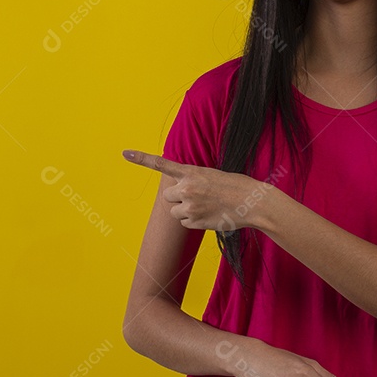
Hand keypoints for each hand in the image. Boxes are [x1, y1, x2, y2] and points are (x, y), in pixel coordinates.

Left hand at [121, 149, 264, 232]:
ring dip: (185, 211)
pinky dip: (193, 221)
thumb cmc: (235, 186)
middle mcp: (187, 188)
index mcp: (191, 172)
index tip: (125, 153)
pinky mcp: (194, 221)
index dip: (142, 159)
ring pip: (175, 212)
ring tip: (206, 207)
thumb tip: (180, 197)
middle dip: (178, 198)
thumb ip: (193, 181)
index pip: (162, 164)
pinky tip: (209, 215)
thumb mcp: (212, 175)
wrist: (251, 202)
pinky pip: (184, 223)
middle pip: (167, 196)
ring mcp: (189, 206)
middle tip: (197, 197)